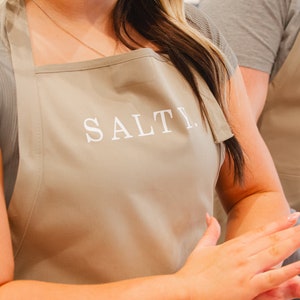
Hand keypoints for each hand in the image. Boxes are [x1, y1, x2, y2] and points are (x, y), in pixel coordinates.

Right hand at [174, 213, 299, 299]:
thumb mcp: (202, 248)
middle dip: (291, 231)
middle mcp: (241, 254)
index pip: (260, 231)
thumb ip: (210, 231)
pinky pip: (272, 277)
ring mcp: (245, 269)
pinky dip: (288, 271)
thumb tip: (208, 216)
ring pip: (275, 253)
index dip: (278, 224)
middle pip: (271, 239)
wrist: (186, 290)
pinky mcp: (247, 286)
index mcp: (233, 245)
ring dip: (292, 243)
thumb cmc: (193, 272)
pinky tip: (299, 265)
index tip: (291, 218)